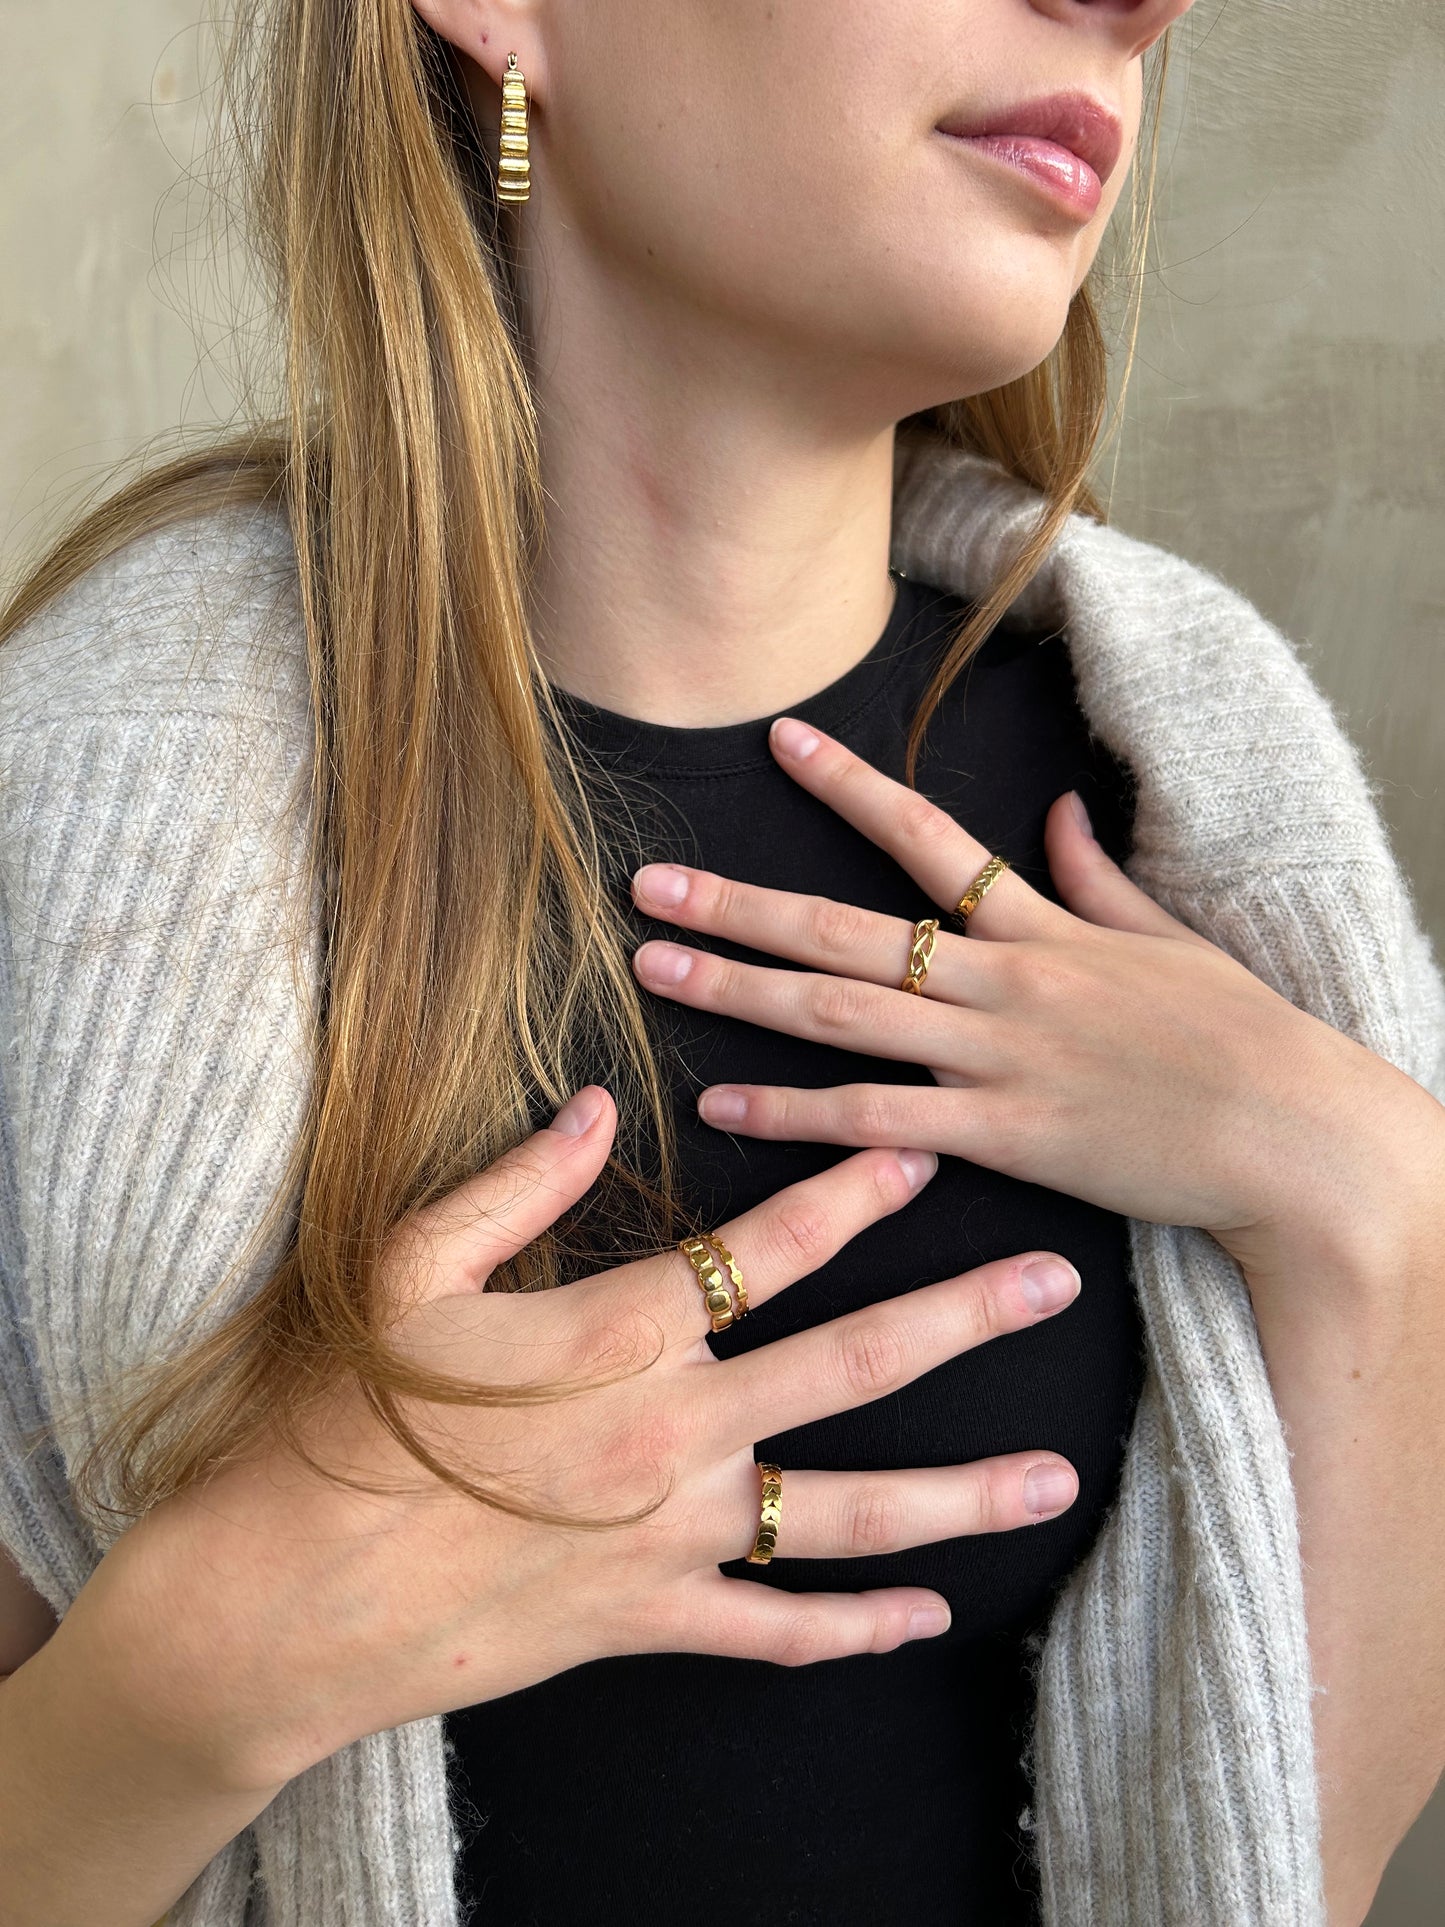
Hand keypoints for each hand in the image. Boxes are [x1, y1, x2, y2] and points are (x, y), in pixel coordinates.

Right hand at [103, 1086, 1083, 1796]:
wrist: (287, 1596)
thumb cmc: (340, 1418)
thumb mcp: (406, 1269)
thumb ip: (514, 1183)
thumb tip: (594, 1107)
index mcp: (621, 1334)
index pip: (769, 1246)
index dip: (853, 1191)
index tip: (920, 1153)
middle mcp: (675, 1432)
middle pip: (853, 1363)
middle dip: (964, 1315)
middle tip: (1056, 1282)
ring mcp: (673, 1538)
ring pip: (850, 1511)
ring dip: (961, 1492)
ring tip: (1055, 1475)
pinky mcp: (649, 1621)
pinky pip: (777, 1630)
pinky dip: (855, 1627)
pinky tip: (925, 1617)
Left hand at [629, 715, 1383, 1278]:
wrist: (1294, 1136)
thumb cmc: (1242, 1036)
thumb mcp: (1171, 937)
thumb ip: (1097, 874)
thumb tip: (1057, 810)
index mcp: (1041, 924)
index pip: (929, 836)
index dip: (849, 786)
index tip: (779, 742)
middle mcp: (1002, 979)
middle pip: (847, 929)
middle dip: (741, 904)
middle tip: (651, 886)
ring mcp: (996, 1057)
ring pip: (841, 1014)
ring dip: (740, 989)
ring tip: (655, 968)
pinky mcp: (1003, 1135)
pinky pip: (876, 1120)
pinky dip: (795, 1112)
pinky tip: (724, 1100)